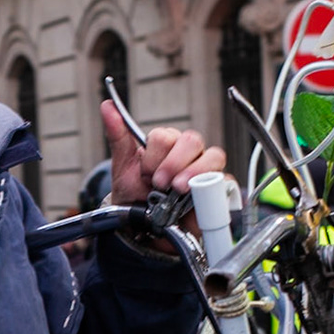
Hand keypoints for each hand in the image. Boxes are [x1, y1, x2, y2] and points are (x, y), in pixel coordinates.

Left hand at [102, 102, 224, 213]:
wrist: (142, 228)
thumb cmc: (134, 195)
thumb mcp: (123, 167)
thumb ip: (118, 136)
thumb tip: (107, 106)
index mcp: (167, 143)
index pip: (166, 136)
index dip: (155, 155)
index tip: (146, 174)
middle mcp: (188, 153)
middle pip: (192, 141)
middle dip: (174, 163)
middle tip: (160, 184)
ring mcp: (205, 169)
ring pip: (214, 156)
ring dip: (195, 172)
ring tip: (179, 190)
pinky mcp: (218, 188)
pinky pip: (226, 181)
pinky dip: (216, 188)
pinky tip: (201, 198)